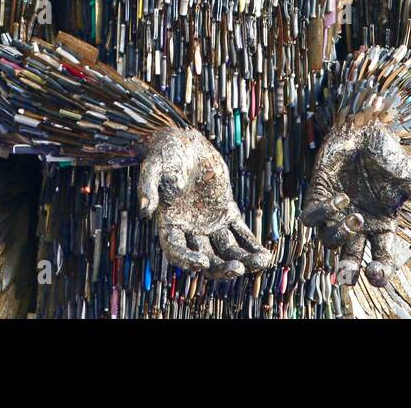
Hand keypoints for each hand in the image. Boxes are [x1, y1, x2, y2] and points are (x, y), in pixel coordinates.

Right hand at [138, 126, 272, 278]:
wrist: (186, 142)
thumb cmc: (166, 154)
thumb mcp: (154, 167)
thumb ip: (147, 187)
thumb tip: (145, 210)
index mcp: (170, 223)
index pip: (176, 250)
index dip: (187, 260)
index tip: (202, 263)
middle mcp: (190, 229)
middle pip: (206, 259)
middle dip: (221, 268)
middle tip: (238, 269)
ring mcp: (210, 222)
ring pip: (227, 250)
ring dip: (243, 260)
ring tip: (261, 262)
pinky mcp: (226, 211)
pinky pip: (240, 233)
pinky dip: (252, 245)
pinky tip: (265, 255)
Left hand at [301, 115, 410, 286]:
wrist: (362, 129)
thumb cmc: (386, 154)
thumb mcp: (408, 177)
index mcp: (381, 226)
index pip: (381, 258)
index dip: (379, 272)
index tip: (376, 273)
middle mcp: (358, 225)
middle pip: (350, 259)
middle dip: (348, 271)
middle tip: (349, 275)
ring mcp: (336, 213)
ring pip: (330, 241)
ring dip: (341, 234)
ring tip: (355, 215)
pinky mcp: (318, 198)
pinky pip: (311, 218)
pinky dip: (323, 214)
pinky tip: (340, 197)